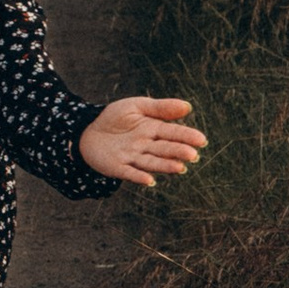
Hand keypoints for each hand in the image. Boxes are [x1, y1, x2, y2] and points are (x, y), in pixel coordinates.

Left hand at [76, 94, 206, 185]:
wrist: (87, 130)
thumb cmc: (115, 118)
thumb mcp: (136, 106)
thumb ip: (160, 108)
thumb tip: (188, 106)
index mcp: (153, 129)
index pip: (173, 133)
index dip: (187, 136)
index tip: (201, 140)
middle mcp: (146, 145)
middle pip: (164, 149)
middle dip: (178, 152)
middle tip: (193, 155)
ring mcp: (133, 157)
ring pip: (152, 162)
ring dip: (165, 166)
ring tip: (179, 168)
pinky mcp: (118, 167)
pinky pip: (130, 173)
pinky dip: (139, 177)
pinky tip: (150, 181)